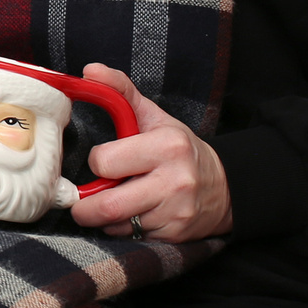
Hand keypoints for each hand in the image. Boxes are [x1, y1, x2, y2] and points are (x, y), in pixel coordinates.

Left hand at [67, 64, 231, 242]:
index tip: (103, 161)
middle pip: (107, 205)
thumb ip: (120, 91)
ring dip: (106, 218)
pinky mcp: (175, 236)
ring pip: (117, 225)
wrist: (226, 186)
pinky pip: (132, 237)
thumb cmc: (180, 148)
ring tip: (113, 203)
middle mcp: (174, 181)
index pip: (105, 162)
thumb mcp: (154, 116)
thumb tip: (89, 70)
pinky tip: (133, 214)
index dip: (98, 162)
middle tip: (81, 200)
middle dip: (85, 206)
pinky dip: (124, 229)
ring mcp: (176, 212)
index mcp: (167, 146)